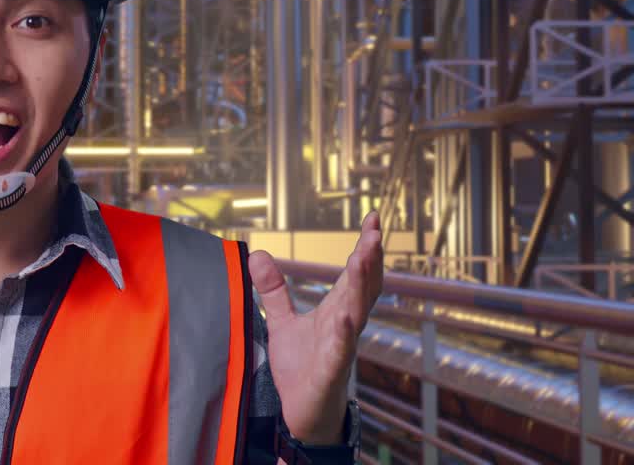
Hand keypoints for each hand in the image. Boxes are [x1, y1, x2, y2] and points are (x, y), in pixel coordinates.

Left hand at [248, 211, 383, 444]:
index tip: (374, 218)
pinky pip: (340, 351)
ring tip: (364, 256)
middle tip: (375, 232)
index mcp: (336, 312)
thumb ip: (274, 290)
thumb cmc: (300, 368)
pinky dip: (343, 333)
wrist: (302, 415)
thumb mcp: (282, 322)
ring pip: (357, 313)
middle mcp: (345, 326)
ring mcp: (341, 349)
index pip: (354, 275)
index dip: (365, 248)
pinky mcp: (330, 373)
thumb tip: (258, 254)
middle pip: (363, 288)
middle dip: (370, 259)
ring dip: (362, 285)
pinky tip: (345, 317)